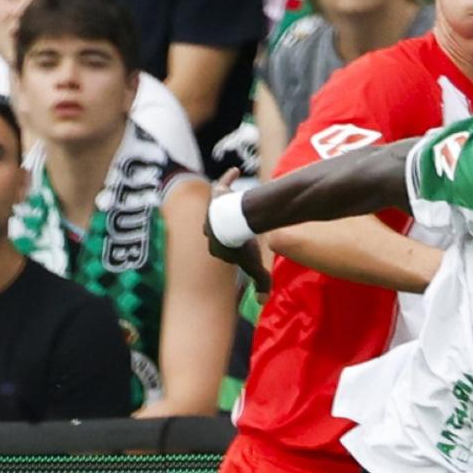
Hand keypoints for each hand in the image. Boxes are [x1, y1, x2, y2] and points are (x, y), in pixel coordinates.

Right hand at [204, 167, 270, 295]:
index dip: (233, 253)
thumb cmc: (242, 244)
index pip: (223, 252)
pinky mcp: (217, 195)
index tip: (244, 253)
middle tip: (239, 233)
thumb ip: (260, 283)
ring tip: (234, 207)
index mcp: (216, 247)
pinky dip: (228, 178)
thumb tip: (263, 302)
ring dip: (224, 208)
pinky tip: (236, 170)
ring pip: (218, 209)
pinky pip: (222, 184)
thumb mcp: (253, 267)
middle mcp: (210, 228)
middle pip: (217, 231)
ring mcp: (213, 211)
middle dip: (225, 232)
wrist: (233, 220)